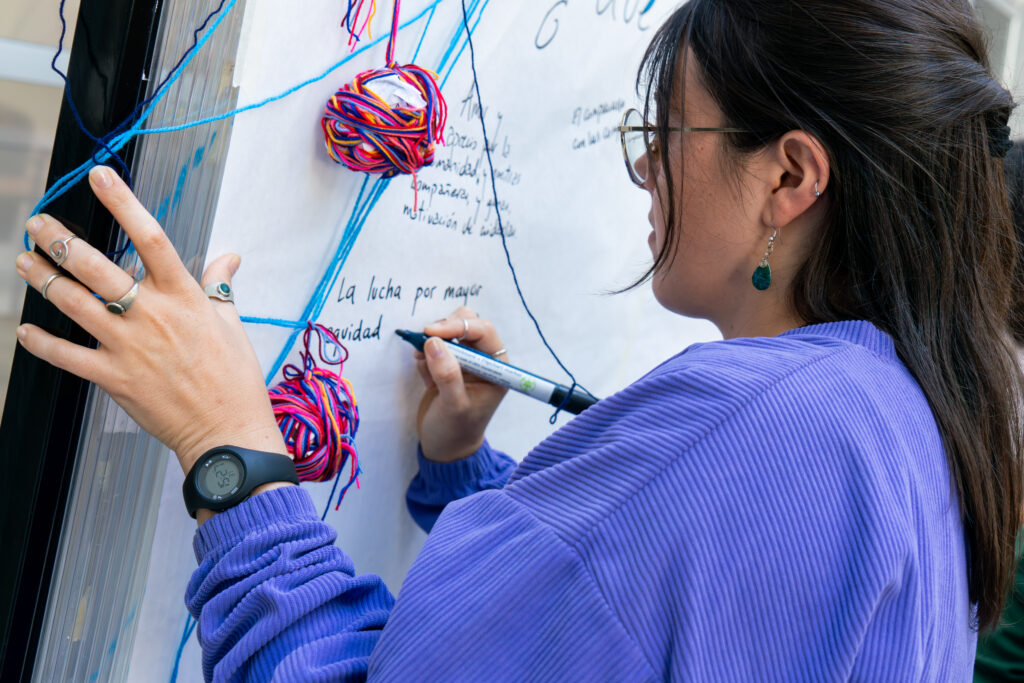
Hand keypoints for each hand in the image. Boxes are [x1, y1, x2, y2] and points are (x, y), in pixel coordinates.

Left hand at [15, 166, 286, 474]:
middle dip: (60, 240)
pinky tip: (25, 330)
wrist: (227, 429)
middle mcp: (152, 315)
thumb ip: (221, 286)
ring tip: (24, 261)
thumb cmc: (234, 378)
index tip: (100, 176)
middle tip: (37, 224)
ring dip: (42, 278)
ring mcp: (128, 346)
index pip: (151, 238)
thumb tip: (229, 258)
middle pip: (96, 266)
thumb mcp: (232, 324)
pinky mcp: (113, 377)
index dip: (123, 203)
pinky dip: (42, 342)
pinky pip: (66, 355)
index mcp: (184, 297)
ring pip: (73, 303)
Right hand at [415, 307, 507, 461]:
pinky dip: (425, 352)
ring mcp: (464, 361)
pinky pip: (434, 346)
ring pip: (449, 331)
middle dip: (444, 328)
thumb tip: (434, 342)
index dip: (458, 326)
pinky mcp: (446, 365)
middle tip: (423, 340)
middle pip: (467, 322)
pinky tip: (422, 370)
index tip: (431, 332)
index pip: (483, 331)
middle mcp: (482, 360)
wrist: (444, 448)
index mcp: (496, 367)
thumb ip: (447, 375)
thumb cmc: (456, 431)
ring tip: (419, 358)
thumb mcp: (454, 406)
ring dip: (432, 339)